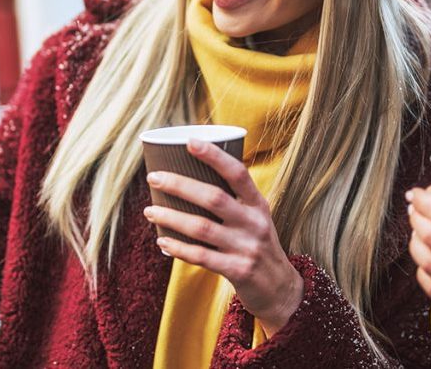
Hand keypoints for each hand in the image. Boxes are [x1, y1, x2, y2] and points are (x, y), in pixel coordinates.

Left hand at [143, 139, 302, 335]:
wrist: (281, 290)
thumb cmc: (258, 246)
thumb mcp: (255, 218)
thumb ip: (232, 201)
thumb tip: (187, 177)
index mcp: (258, 204)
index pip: (238, 173)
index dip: (214, 156)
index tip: (190, 141)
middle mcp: (254, 222)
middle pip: (213, 197)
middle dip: (180, 185)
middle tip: (153, 177)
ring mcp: (247, 247)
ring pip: (202, 227)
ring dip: (171, 217)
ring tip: (149, 211)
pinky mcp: (237, 270)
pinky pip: (201, 256)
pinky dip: (178, 248)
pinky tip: (162, 241)